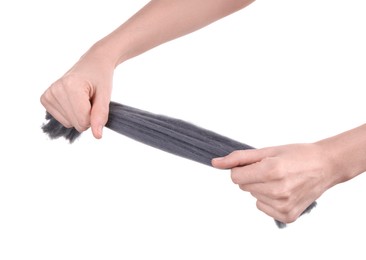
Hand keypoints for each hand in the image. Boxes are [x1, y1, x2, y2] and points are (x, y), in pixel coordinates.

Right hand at [40, 45, 114, 138]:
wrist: (93, 64)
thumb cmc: (100, 78)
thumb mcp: (105, 95)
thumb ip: (101, 116)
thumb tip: (97, 136)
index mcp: (71, 86)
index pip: (83, 121)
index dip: (94, 116)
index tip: (95, 101)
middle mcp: (56, 90)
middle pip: (75, 124)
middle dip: (87, 116)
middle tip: (89, 99)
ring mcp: (48, 94)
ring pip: (68, 124)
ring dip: (79, 115)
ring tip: (82, 98)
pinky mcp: (45, 99)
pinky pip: (62, 120)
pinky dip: (71, 114)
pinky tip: (73, 100)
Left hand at [212, 143, 338, 223]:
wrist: (325, 166)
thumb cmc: (298, 155)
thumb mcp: (267, 150)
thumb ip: (239, 158)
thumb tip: (216, 163)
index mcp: (272, 171)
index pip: (235, 177)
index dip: (242, 169)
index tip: (255, 164)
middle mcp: (277, 190)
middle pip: (243, 187)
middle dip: (253, 177)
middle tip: (272, 170)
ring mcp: (283, 205)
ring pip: (253, 196)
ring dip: (261, 188)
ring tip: (281, 179)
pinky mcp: (287, 216)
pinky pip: (262, 207)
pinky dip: (268, 199)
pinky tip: (284, 190)